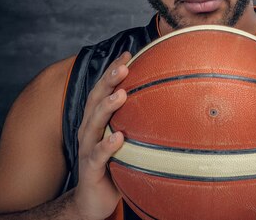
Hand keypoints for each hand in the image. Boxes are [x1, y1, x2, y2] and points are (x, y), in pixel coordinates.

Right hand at [72, 52, 130, 219]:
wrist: (92, 200)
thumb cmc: (113, 165)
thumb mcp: (125, 140)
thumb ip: (137, 122)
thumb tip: (168, 104)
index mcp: (96, 120)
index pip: (103, 90)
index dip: (112, 71)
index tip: (128, 54)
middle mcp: (88, 130)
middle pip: (96, 99)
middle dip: (108, 80)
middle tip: (123, 66)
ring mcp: (87, 148)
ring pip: (94, 123)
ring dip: (107, 107)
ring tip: (120, 94)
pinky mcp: (89, 169)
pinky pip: (97, 156)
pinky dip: (107, 146)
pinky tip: (118, 138)